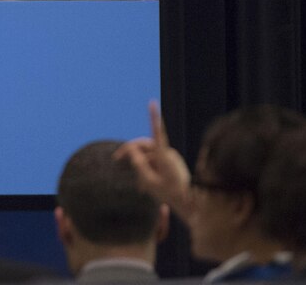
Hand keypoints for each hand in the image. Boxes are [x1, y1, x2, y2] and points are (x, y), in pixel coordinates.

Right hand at [115, 100, 192, 217]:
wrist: (189, 203)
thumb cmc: (170, 194)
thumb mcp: (150, 181)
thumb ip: (138, 165)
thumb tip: (132, 151)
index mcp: (164, 156)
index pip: (157, 132)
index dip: (153, 117)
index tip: (152, 102)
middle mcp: (168, 153)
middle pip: (144, 145)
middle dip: (130, 152)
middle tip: (115, 159)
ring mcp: (170, 158)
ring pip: (148, 156)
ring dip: (140, 166)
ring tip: (139, 186)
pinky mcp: (170, 163)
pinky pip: (154, 162)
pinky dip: (147, 170)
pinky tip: (144, 187)